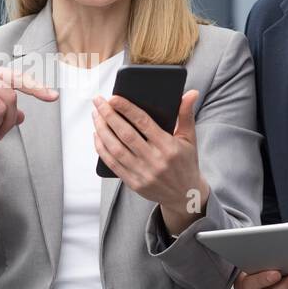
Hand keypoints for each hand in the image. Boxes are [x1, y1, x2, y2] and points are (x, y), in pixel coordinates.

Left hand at [92, 90, 207, 231]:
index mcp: (169, 146)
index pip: (144, 123)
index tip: (113, 98)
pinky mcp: (133, 183)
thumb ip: (186, 114)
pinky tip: (97, 135)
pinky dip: (102, 148)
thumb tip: (191, 92)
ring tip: (96, 115)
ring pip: (116, 148)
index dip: (127, 109)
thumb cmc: (186, 162)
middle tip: (98, 102)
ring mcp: (143, 173)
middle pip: (126, 134)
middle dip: (109, 116)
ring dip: (102, 130)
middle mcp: (155, 160)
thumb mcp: (190, 139)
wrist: (185, 196)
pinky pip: (112, 164)